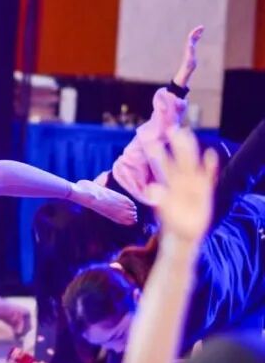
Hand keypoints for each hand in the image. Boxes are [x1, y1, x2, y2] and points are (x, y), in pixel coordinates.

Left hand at [145, 129, 217, 243]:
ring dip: (190, 149)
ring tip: (187, 134)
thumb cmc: (172, 221)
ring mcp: (194, 184)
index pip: (164, 167)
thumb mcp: (164, 211)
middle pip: (179, 160)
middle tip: (172, 129)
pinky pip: (208, 176)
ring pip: (192, 163)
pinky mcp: (205, 191)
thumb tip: (152, 189)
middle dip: (176, 145)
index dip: (159, 155)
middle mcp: (181, 181)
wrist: (184, 233)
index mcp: (169, 185)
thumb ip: (160, 199)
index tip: (152, 142)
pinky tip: (211, 155)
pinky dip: (210, 167)